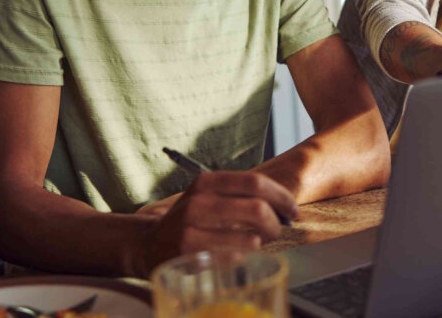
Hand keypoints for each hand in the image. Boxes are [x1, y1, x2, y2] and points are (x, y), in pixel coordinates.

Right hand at [134, 171, 298, 275]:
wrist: (149, 243)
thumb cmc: (190, 220)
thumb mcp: (209, 197)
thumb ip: (242, 196)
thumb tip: (286, 207)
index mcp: (207, 182)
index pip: (255, 182)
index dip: (282, 197)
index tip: (292, 210)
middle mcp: (198, 201)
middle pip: (258, 209)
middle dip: (276, 224)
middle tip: (276, 231)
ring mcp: (191, 229)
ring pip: (250, 239)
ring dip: (261, 244)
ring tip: (255, 244)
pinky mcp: (190, 254)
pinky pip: (234, 259)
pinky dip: (243, 258)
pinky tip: (236, 255)